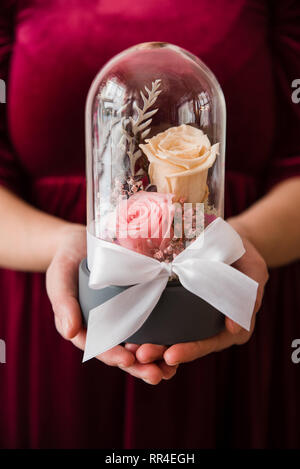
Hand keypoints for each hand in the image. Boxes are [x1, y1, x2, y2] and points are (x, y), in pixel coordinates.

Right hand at [46, 224, 177, 383]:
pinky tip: (177, 345)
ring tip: (171, 369)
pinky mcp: (137, 306)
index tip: (127, 360)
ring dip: (154, 359)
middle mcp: (104, 327)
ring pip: (138, 344)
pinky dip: (162, 338)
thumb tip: (70, 332)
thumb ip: (62, 301)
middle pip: (121, 352)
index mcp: (83, 327)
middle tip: (156, 375)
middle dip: (138, 366)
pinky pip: (150, 325)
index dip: (112, 355)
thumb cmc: (66, 259)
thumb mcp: (60, 276)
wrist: (83, 241)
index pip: (97, 346)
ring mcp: (122, 318)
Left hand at [128, 221, 268, 367]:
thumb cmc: (244, 254)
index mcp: (234, 326)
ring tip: (132, 348)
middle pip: (189, 345)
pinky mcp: (182, 308)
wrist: (229, 242)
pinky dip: (151, 328)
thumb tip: (234, 328)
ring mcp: (197, 321)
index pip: (211, 343)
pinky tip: (132, 332)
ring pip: (175, 338)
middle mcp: (214, 329)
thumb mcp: (253, 269)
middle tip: (141, 355)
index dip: (191, 350)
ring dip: (154, 345)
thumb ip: (250, 294)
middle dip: (164, 352)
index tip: (170, 355)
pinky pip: (167, 322)